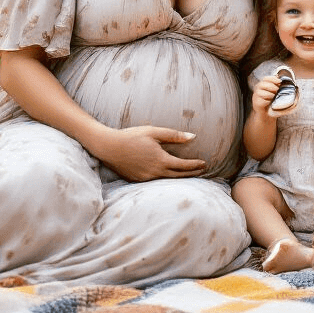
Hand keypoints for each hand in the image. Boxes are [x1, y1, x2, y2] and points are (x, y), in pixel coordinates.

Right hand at [90, 124, 205, 181]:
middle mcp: (155, 172)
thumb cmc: (131, 136)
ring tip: (189, 174)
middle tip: (202, 171)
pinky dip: (166, 179)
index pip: (183, 166)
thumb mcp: (154, 132)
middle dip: (191, 173)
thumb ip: (174, 135)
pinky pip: (156, 181)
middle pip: (178, 176)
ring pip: (167, 180)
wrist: (109, 147)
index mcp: (161, 160)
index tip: (204, 164)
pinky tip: (168, 175)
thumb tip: (193, 137)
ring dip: (180, 177)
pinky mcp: (138, 180)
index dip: (195, 165)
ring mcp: (146, 178)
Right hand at [251, 76, 283, 117]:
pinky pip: (261, 101)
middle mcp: (258, 90)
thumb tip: (289, 84)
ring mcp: (256, 97)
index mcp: (263, 85)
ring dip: (269, 94)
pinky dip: (267, 101)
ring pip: (260, 92)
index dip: (272, 78)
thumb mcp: (276, 94)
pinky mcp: (256, 104)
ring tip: (273, 96)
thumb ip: (279, 87)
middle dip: (271, 86)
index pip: (265, 78)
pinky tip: (269, 102)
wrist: (266, 114)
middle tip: (277, 90)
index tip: (279, 81)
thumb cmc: (272, 102)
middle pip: (262, 84)